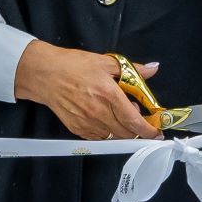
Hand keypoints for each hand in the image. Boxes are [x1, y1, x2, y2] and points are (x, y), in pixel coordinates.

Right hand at [14, 45, 159, 140]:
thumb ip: (132, 70)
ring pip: (113, 138)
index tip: (157, 132)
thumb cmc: (73, 65)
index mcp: (109, 95)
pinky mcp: (77, 129)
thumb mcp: (105, 62)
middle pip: (126, 133)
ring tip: (122, 118)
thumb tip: (152, 69)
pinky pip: (99, 138)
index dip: (148, 130)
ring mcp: (87, 123)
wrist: (45, 74)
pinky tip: (108, 122)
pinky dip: (108, 134)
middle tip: (140, 120)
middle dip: (138, 131)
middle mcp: (99, 113)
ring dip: (123, 132)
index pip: (134, 121)